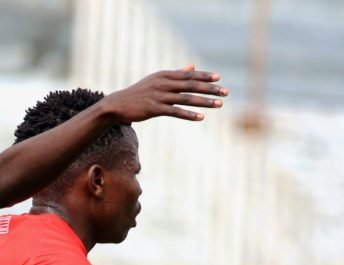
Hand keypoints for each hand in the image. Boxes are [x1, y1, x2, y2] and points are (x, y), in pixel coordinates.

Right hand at [101, 65, 227, 122]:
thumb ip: (176, 74)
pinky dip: (189, 114)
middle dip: (210, 88)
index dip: (204, 76)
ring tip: (219, 104)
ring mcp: (159, 96)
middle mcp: (163, 83)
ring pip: (186, 98)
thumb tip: (192, 67)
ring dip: (204, 101)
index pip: (188, 75)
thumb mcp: (157, 80)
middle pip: (191, 85)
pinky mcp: (154, 109)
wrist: (118, 104)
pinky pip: (176, 112)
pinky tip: (201, 117)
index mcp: (165, 75)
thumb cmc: (139, 93)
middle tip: (225, 92)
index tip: (219, 78)